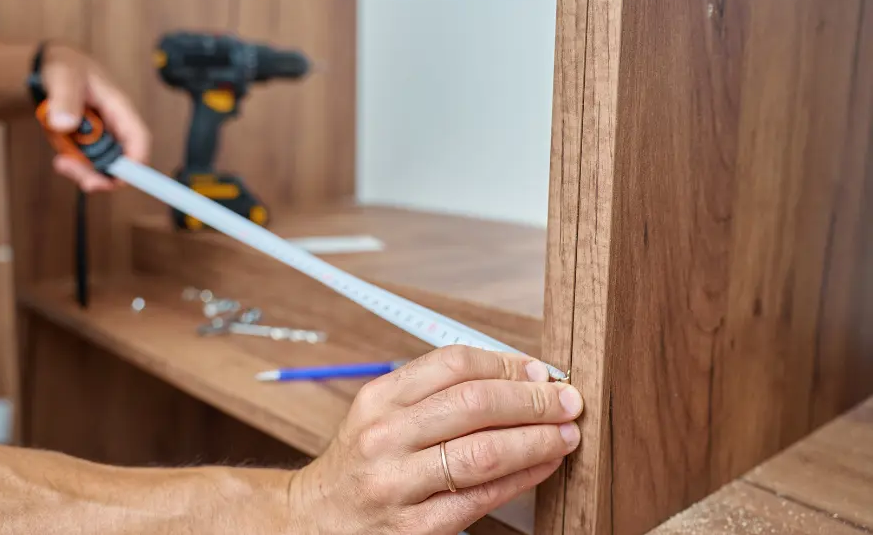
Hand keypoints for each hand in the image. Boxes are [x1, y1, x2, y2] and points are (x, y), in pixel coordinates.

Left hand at [39, 42, 150, 191]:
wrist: (53, 66)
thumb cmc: (65, 66)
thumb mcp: (63, 77)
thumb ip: (64, 98)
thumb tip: (63, 124)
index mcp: (119, 108)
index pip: (138, 138)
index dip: (136, 161)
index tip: (120, 178)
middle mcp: (115, 127)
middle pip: (122, 161)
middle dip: (104, 176)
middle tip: (81, 180)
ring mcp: (102, 138)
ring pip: (104, 168)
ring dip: (85, 173)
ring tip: (60, 164)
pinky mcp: (88, 144)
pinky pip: (87, 165)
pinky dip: (74, 167)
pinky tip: (59, 158)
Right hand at [289, 345, 582, 534]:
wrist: (315, 521)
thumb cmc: (362, 465)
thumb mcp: (381, 415)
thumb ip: (436, 393)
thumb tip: (518, 376)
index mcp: (379, 399)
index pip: (453, 364)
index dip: (507, 364)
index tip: (539, 371)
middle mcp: (384, 437)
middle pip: (474, 404)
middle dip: (533, 400)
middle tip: (567, 400)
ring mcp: (398, 484)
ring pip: (484, 451)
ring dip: (537, 439)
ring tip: (566, 433)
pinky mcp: (415, 527)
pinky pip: (482, 496)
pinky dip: (523, 477)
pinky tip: (544, 465)